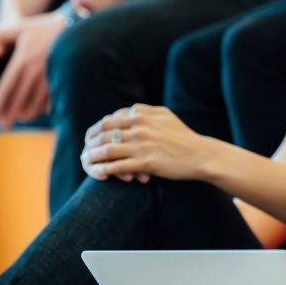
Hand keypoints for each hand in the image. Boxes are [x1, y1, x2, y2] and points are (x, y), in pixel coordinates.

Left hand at [0, 11, 66, 127]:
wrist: (74, 25)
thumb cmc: (44, 27)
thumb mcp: (20, 27)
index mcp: (21, 61)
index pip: (4, 90)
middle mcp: (35, 72)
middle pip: (18, 102)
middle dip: (8, 116)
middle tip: (2, 125)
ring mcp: (50, 77)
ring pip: (35, 104)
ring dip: (26, 115)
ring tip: (20, 119)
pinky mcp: (62, 79)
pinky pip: (51, 100)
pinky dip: (43, 108)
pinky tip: (40, 111)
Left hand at [81, 104, 218, 182]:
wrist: (200, 154)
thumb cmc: (183, 136)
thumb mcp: (165, 115)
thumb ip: (145, 110)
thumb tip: (127, 111)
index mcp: (142, 114)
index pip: (108, 120)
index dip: (95, 130)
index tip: (90, 138)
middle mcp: (140, 127)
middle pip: (104, 134)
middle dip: (90, 144)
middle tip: (84, 152)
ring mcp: (142, 145)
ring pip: (107, 151)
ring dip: (92, 158)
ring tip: (87, 163)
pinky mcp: (146, 163)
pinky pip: (117, 167)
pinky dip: (104, 170)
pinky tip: (99, 174)